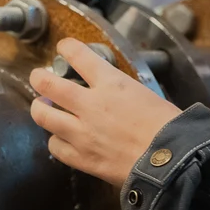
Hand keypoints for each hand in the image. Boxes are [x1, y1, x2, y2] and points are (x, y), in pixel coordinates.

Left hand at [28, 40, 181, 187]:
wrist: (171, 162)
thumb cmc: (168, 127)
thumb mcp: (146, 94)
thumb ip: (123, 91)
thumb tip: (115, 94)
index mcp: (111, 84)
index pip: (79, 55)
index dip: (67, 48)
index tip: (64, 48)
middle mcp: (90, 104)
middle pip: (47, 84)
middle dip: (39, 78)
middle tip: (39, 78)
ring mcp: (81, 132)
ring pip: (43, 115)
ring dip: (40, 109)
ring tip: (44, 108)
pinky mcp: (81, 157)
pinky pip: (55, 146)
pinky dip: (56, 140)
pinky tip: (61, 139)